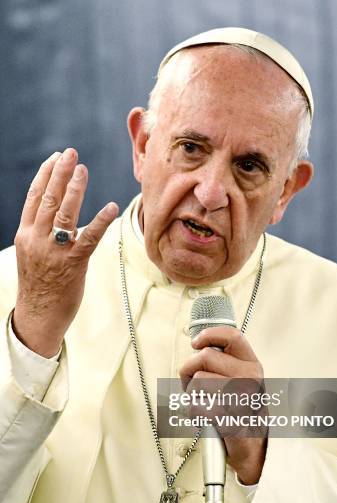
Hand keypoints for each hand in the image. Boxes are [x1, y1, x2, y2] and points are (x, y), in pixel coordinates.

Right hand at [12, 148, 118, 357]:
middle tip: (72, 153)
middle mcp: (36, 239)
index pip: (34, 197)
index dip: (45, 175)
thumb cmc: (39, 284)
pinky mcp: (73, 264)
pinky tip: (111, 207)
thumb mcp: (32, 254)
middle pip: (48, 198)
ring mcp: (54, 251)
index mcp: (25, 234)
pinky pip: (88, 238)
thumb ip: (41, 233)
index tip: (56, 158)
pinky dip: (100, 221)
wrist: (38, 315)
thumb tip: (57, 213)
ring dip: (75, 188)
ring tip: (83, 170)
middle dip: (60, 173)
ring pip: (64, 212)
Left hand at [179, 326, 266, 484]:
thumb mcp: (241, 381)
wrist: (253, 448)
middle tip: (194, 385)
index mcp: (252, 365)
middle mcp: (250, 377)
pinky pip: (195, 404)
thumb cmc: (241, 413)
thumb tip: (199, 345)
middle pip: (205, 356)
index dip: (209, 335)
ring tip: (204, 403)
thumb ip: (225, 362)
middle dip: (190, 370)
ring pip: (197, 380)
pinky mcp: (228, 417)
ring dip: (193, 393)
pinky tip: (205, 417)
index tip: (196, 343)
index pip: (232, 336)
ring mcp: (241, 397)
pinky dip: (194, 412)